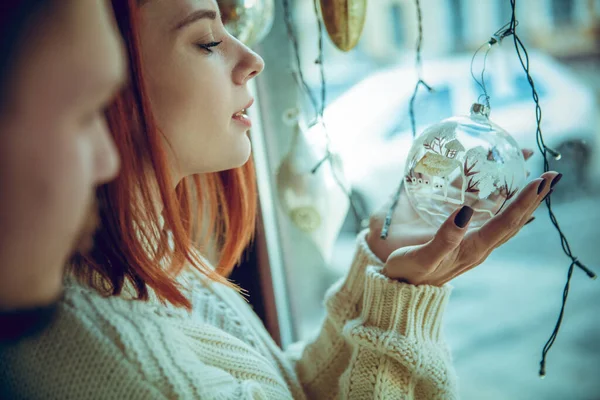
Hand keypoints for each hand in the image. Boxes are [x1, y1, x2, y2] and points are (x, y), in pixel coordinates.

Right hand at [367, 151, 560, 285]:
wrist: (400, 290)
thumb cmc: (408, 274)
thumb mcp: (423, 258)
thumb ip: (444, 238)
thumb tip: (465, 211)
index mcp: (473, 249)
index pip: (506, 223)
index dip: (525, 201)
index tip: (541, 179)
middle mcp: (479, 247)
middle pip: (515, 221)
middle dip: (535, 197)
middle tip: (553, 174)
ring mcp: (474, 244)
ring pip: (506, 221)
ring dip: (525, 202)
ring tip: (540, 182)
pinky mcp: (464, 242)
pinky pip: (491, 222)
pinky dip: (504, 206)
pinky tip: (507, 197)